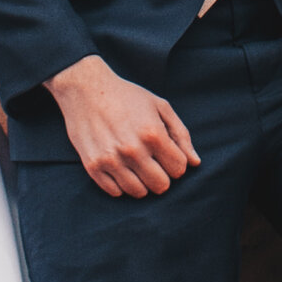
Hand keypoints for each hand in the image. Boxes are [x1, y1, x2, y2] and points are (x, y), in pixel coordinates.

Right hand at [47, 54, 198, 198]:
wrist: (85, 89)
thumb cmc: (126, 96)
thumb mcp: (159, 106)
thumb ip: (181, 135)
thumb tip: (195, 163)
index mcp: (153, 134)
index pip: (179, 169)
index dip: (176, 163)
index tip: (167, 154)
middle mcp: (133, 150)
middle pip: (161, 185)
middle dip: (162, 176)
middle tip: (153, 163)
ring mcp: (111, 160)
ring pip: (139, 192)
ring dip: (141, 181)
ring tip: (136, 165)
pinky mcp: (93, 166)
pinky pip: (115, 192)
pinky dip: (120, 184)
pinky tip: (120, 167)